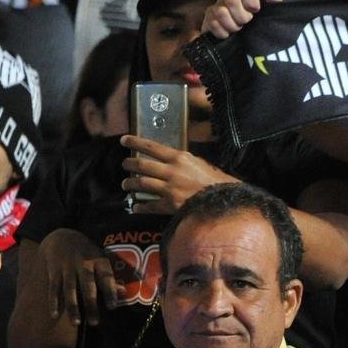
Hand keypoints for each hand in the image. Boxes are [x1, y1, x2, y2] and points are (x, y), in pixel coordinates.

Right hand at [38, 228, 119, 325]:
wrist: (62, 236)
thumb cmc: (87, 254)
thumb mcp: (100, 260)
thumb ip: (110, 277)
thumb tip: (124, 292)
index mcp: (98, 260)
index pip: (106, 277)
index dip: (110, 291)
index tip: (112, 307)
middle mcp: (83, 263)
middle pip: (88, 285)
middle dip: (91, 304)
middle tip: (94, 323)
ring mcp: (67, 266)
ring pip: (70, 289)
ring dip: (73, 306)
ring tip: (76, 323)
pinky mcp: (54, 269)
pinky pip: (54, 287)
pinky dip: (54, 301)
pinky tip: (55, 315)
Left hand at [120, 135, 238, 213]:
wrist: (224, 199)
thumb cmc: (216, 181)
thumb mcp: (200, 163)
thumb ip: (184, 162)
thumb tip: (172, 161)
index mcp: (180, 158)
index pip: (152, 147)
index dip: (135, 142)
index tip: (124, 140)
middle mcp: (171, 171)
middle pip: (143, 166)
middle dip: (129, 164)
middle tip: (124, 165)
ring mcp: (169, 189)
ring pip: (142, 184)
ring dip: (131, 184)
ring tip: (125, 185)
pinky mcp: (170, 205)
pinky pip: (151, 205)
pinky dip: (141, 207)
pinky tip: (135, 207)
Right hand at [201, 0, 283, 38]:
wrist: (251, 48)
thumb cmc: (262, 26)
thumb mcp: (273, 11)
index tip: (256, 10)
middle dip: (242, 16)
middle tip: (246, 23)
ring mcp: (219, 6)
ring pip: (222, 12)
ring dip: (232, 25)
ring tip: (238, 29)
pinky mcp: (210, 18)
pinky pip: (213, 23)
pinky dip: (223, 33)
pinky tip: (228, 34)